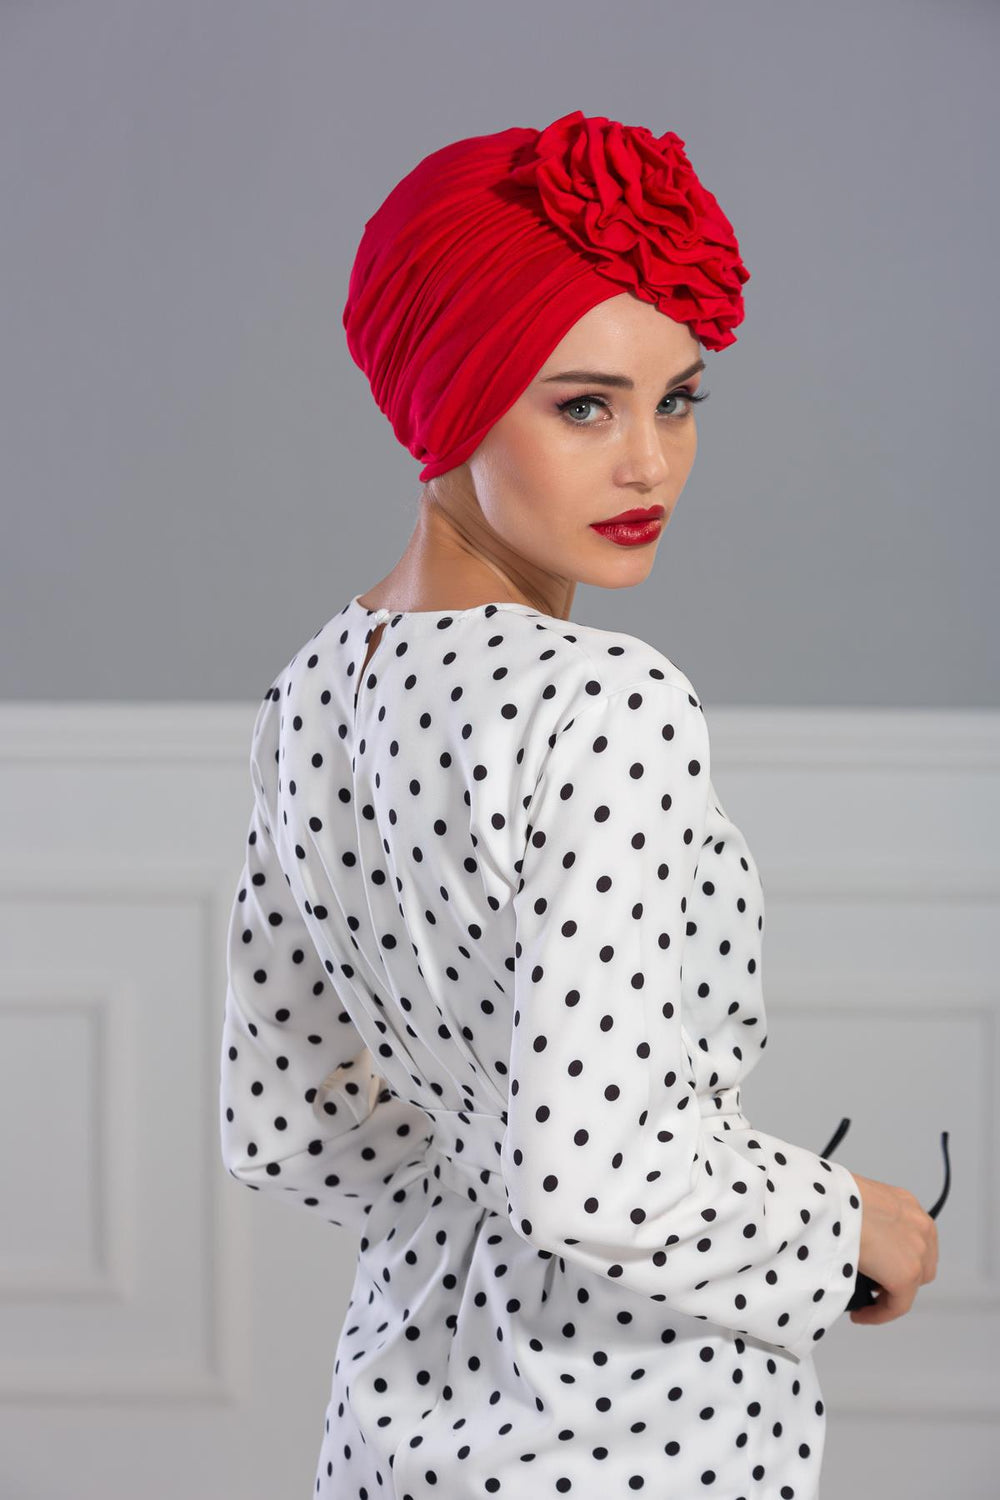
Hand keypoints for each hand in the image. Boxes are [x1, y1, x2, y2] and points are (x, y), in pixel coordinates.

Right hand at [847, 1170, 938, 1325]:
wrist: (829, 1202)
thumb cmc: (832, 1198)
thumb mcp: (858, 1201)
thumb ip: (870, 1220)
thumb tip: (861, 1241)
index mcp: (908, 1205)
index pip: (912, 1241)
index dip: (896, 1258)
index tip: (878, 1270)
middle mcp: (921, 1227)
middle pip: (920, 1264)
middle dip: (899, 1275)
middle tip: (875, 1283)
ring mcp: (918, 1252)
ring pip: (910, 1286)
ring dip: (890, 1294)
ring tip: (866, 1300)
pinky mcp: (906, 1275)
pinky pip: (897, 1306)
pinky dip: (879, 1314)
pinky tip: (860, 1314)